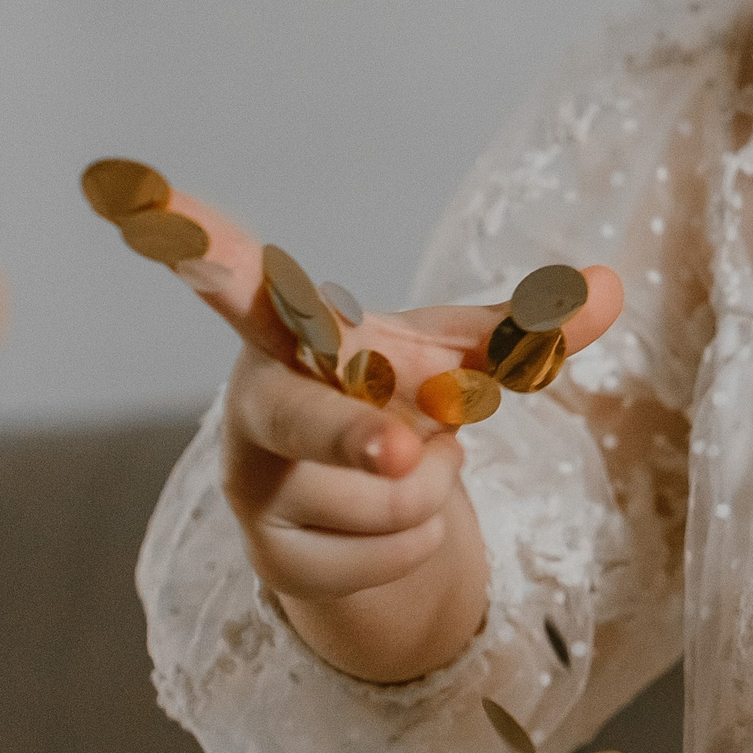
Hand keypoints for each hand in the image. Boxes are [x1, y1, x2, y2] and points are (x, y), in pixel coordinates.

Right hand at [151, 189, 623, 678]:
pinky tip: (401, 518)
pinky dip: (419, 539)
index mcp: (290, 331)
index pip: (235, 278)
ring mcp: (255, 484)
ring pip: (372, 496)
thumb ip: (526, 326)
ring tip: (416, 462)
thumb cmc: (398, 394)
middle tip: (406, 447)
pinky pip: (380, 555)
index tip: (139, 192)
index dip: (194, 239)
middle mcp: (255, 402)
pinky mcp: (274, 559)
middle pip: (297, 415)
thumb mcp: (458, 355)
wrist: (367, 507)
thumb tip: (614, 286)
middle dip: (352, 435)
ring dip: (428, 485)